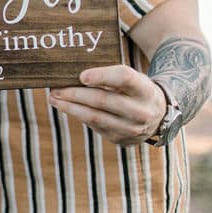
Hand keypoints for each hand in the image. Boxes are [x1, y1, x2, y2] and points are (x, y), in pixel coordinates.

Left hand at [48, 65, 166, 145]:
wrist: (158, 116)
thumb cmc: (136, 90)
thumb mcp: (133, 79)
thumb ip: (110, 75)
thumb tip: (73, 73)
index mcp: (144, 89)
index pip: (123, 78)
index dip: (102, 76)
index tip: (81, 75)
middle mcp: (141, 111)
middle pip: (103, 100)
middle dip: (75, 94)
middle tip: (55, 89)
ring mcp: (131, 128)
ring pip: (94, 117)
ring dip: (70, 108)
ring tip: (54, 99)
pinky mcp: (120, 139)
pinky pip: (94, 127)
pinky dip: (78, 115)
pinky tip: (66, 107)